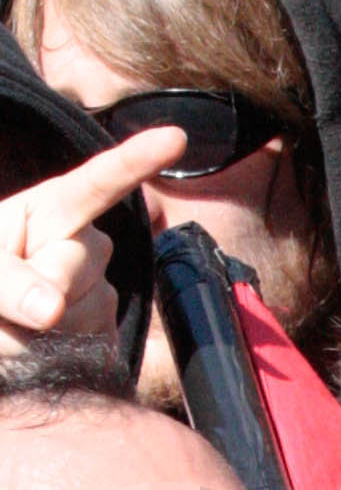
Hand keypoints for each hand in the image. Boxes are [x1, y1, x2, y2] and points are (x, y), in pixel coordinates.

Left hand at [0, 128, 176, 347]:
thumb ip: (7, 282)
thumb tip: (49, 309)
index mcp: (52, 208)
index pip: (98, 182)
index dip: (137, 160)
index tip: (175, 137)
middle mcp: (86, 243)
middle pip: (80, 262)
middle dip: (40, 284)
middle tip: (4, 299)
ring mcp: (100, 290)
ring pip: (88, 310)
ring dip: (43, 326)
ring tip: (15, 322)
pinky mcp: (106, 333)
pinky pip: (95, 345)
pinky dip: (59, 352)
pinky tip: (40, 343)